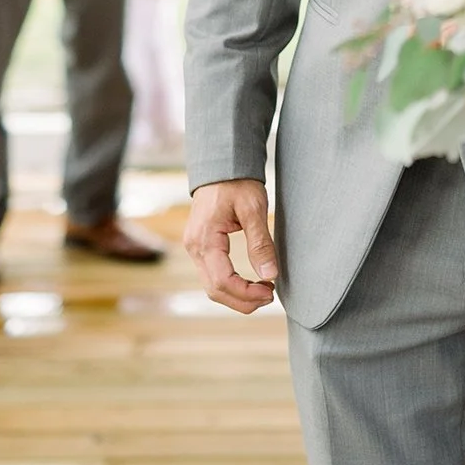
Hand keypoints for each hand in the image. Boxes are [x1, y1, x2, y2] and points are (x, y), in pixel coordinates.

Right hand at [184, 180, 278, 313]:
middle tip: (270, 295)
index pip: (222, 281)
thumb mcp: (253, 209)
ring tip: (264, 290)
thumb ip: (260, 243)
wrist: (221, 165)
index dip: (246, 293)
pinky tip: (250, 282)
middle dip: (242, 300)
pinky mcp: (201, 247)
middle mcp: (194, 248)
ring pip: (212, 286)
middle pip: (214, 290)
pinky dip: (231, 284)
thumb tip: (270, 275)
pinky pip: (213, 275)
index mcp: (204, 239)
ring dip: (237, 295)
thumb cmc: (237, 182)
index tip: (270, 291)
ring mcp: (195, 248)